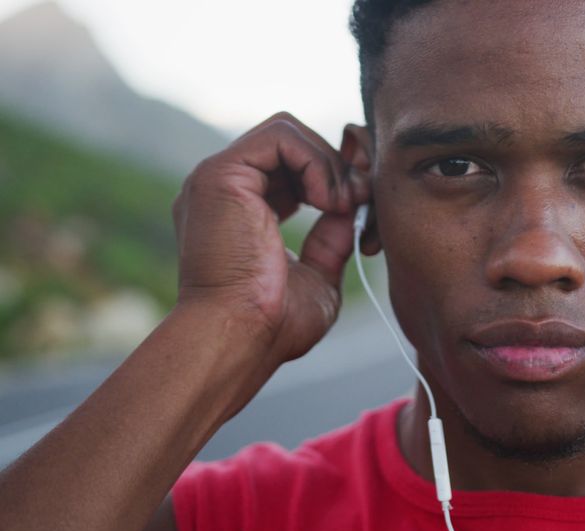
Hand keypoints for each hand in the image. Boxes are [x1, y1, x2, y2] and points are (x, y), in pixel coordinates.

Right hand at [173, 112, 368, 372]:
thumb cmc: (274, 325)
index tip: (360, 203)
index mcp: (239, 211)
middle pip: (290, 142)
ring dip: (330, 164)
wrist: (240, 338)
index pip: (290, 167)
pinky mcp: (220, 174)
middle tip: (361, 200)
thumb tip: (351, 206)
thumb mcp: (318, 276)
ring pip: (287, 131)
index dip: (332, 176)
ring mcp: (217, 177)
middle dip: (337, 164)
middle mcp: (224, 189)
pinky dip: (316, 162)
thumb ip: (331, 239)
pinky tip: (327, 202)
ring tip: (342, 205)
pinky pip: (281, 136)